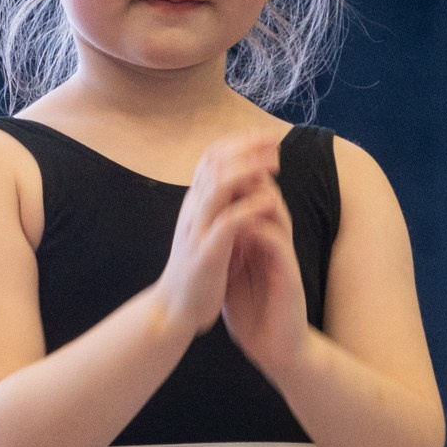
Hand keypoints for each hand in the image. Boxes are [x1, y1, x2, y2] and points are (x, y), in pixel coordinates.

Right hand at [156, 133, 282, 334]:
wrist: (173, 310)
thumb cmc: (196, 271)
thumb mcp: (205, 231)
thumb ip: (219, 208)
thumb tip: (242, 181)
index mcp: (194, 204)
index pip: (210, 159)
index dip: (237, 142)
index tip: (264, 136)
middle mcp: (192, 210)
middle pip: (214, 164)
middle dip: (245, 148)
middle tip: (273, 142)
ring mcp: (197, 230)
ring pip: (218, 187)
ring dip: (247, 170)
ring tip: (273, 164)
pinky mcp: (206, 253)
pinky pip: (227, 223)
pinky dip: (248, 208)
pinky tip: (269, 200)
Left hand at [221, 181, 308, 375]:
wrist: (277, 349)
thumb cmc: (255, 313)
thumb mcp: (232, 274)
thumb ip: (224, 249)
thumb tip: (204, 228)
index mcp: (260, 241)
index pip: (252, 200)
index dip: (236, 179)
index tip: (213, 164)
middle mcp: (275, 244)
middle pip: (268, 198)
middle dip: (250, 177)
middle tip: (228, 160)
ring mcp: (284, 259)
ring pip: (278, 216)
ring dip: (258, 200)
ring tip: (237, 186)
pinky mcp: (290, 279)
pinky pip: (279, 248)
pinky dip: (263, 234)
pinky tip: (245, 228)